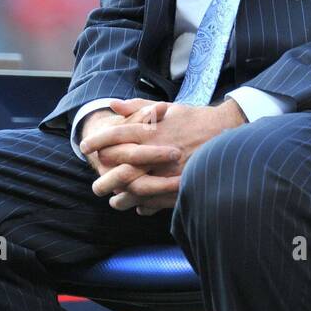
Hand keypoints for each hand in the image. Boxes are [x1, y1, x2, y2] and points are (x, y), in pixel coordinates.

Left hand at [81, 100, 245, 214]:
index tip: (85, 147)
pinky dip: (143, 204)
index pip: (117, 135)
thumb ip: (138, 107)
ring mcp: (168, 171)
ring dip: (121, 195)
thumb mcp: (167, 107)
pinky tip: (135, 206)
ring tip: (112, 199)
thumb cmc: (194, 119)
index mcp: (153, 130)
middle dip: (104, 174)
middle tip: (95, 181)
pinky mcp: (180, 185)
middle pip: (122, 165)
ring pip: (137, 187)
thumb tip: (112, 104)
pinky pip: (156, 200)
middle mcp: (157, 151)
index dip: (98, 141)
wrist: (226, 133)